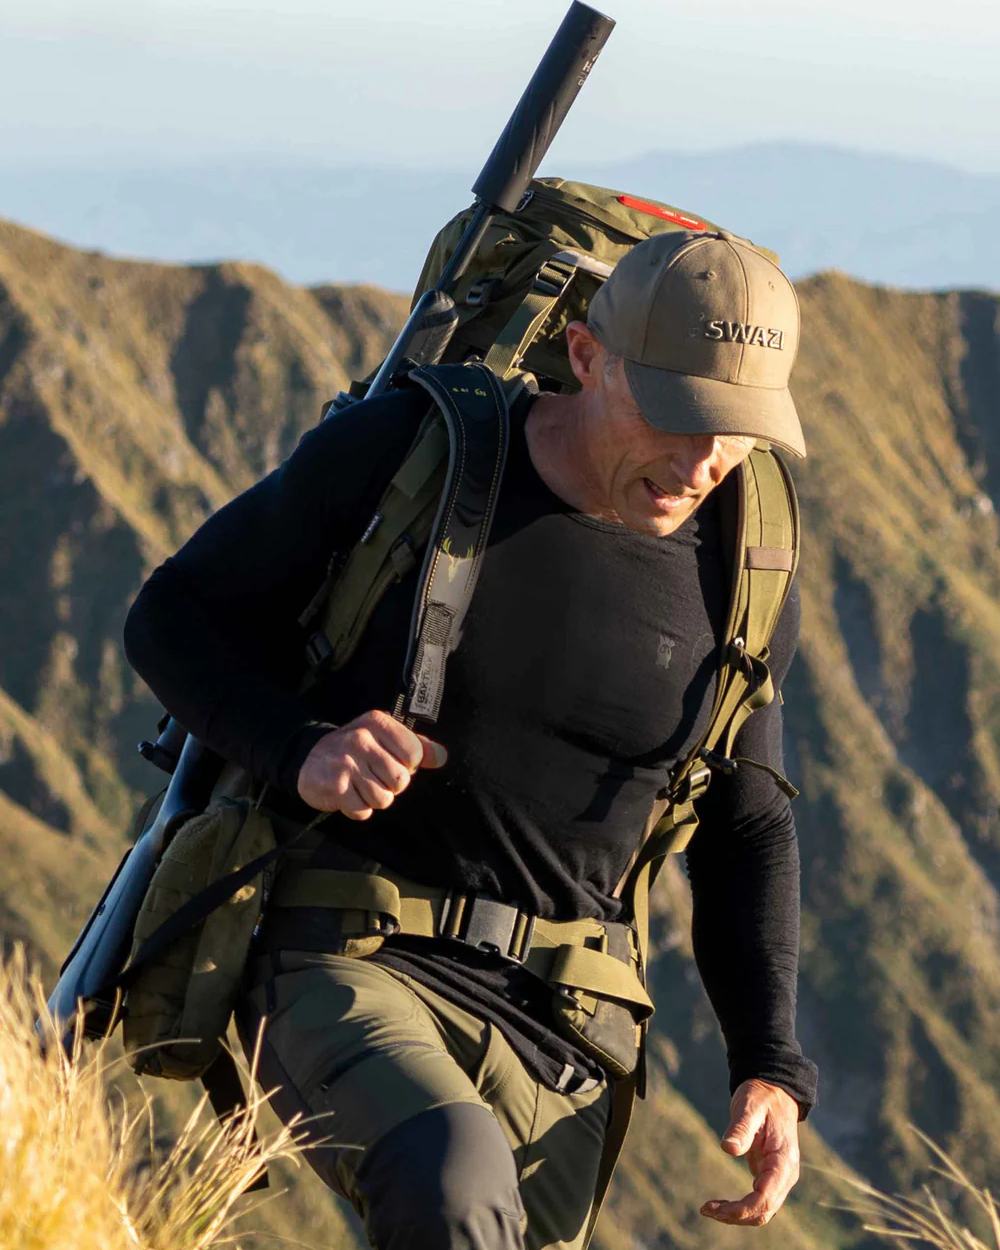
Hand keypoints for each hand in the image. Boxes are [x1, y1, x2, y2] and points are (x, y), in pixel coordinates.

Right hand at [296, 709, 446, 819]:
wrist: (308, 758)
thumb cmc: (356, 749)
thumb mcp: (384, 738)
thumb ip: (416, 746)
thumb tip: (442, 757)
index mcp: (377, 722)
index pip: (415, 754)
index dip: (408, 766)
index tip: (391, 761)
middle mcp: (361, 738)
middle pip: (401, 780)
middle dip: (391, 786)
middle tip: (374, 777)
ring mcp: (346, 762)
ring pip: (383, 799)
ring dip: (375, 799)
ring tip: (361, 786)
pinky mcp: (335, 786)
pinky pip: (363, 811)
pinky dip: (358, 810)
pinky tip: (349, 795)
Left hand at [699, 1078, 800, 1226]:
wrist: (774, 1092)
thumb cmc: (761, 1098)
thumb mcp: (749, 1107)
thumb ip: (741, 1128)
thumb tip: (728, 1149)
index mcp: (783, 1161)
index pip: (765, 1198)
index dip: (741, 1209)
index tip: (715, 1208)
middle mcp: (785, 1175)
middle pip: (764, 1211)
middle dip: (736, 1216)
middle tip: (706, 1209)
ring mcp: (779, 1178)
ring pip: (762, 1211)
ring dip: (737, 1216)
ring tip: (709, 1209)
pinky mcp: (770, 1177)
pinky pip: (758, 1202)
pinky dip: (741, 1208)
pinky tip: (721, 1205)